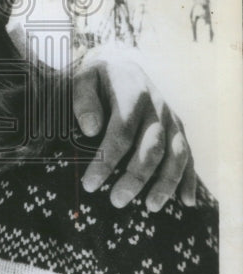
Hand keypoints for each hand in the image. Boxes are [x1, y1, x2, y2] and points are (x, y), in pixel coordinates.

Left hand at [73, 55, 195, 210]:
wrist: (124, 67)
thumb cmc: (99, 79)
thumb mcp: (84, 78)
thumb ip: (83, 99)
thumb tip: (90, 129)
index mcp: (132, 92)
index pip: (121, 131)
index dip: (107, 160)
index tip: (90, 184)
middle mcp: (157, 107)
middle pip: (151, 147)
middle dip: (135, 177)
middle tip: (117, 201)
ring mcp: (171, 119)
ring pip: (176, 154)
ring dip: (166, 182)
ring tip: (150, 206)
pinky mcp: (179, 130)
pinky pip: (188, 156)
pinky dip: (189, 179)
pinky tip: (186, 202)